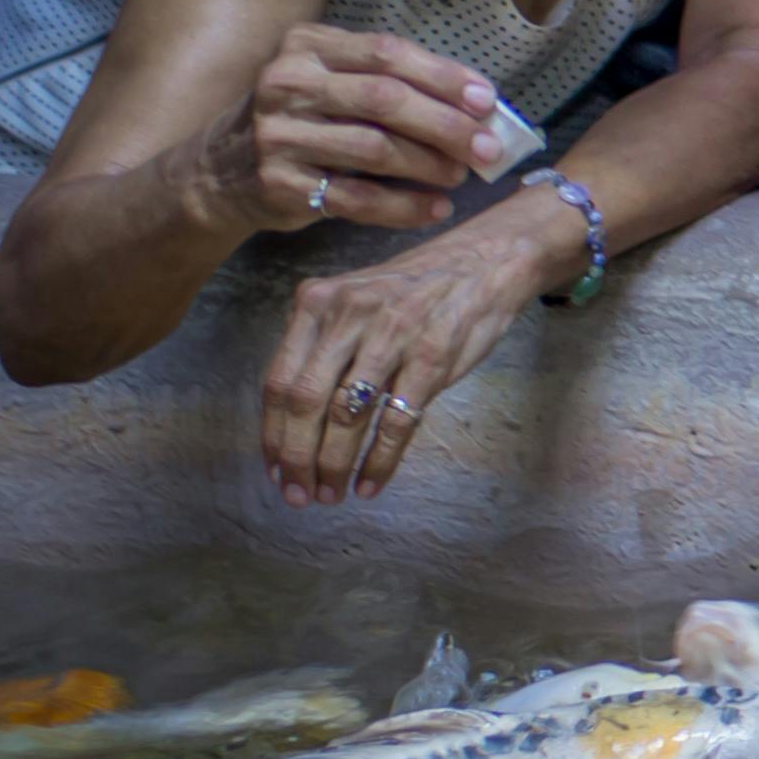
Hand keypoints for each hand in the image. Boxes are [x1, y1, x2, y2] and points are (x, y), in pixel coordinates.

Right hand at [205, 21, 495, 237]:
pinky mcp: (280, 183)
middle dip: (446, 125)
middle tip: (488, 148)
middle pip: (385, 99)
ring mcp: (279, 135)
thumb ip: (387, 84)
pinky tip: (435, 208)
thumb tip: (476, 106)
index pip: (387, 53)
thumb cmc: (299, 121)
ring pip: (375, 150)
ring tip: (461, 177)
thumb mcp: (328, 84)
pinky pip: (356, 198)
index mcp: (307, 46)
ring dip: (429, 166)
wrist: (219, 171)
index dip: (443, 76)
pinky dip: (403, 206)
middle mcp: (287, 83)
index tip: (487, 100)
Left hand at [263, 212, 551, 502]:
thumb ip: (321, 342)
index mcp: (318, 302)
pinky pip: (396, 422)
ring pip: (347, 416)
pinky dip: (379, 461)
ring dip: (334, 465)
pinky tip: (369, 484)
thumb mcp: (354, 298)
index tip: (274, 471)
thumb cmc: (417, 288)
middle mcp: (348, 316)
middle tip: (299, 495)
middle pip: (305, 401)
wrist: (486, 262)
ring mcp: (392, 336)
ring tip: (331, 494)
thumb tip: (292, 414)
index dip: (272, 434)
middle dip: (296, 458)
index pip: (278, 380)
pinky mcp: (432, 359)